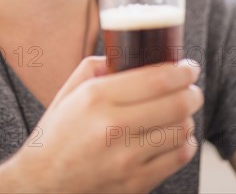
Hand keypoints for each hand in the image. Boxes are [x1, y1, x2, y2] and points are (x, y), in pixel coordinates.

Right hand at [0, 58, 202, 192]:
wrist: (43, 183)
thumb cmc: (58, 133)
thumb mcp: (69, 91)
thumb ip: (96, 66)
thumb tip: (126, 54)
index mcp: (97, 97)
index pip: (157, 79)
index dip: (182, 71)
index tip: (189, 67)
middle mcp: (113, 127)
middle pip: (176, 104)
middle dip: (193, 93)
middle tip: (192, 89)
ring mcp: (126, 158)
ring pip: (181, 131)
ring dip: (188, 117)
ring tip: (181, 112)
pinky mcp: (135, 183)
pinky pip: (177, 158)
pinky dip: (185, 143)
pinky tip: (177, 136)